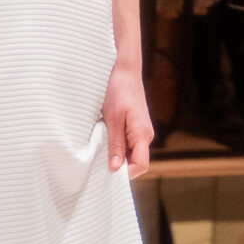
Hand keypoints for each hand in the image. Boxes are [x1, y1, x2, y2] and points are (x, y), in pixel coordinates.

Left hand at [102, 61, 154, 177]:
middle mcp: (145, 135)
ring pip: (130, 153)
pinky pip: (127, 143)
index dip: (126, 174)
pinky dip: (116, 145)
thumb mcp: (113, 119)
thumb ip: (116, 144)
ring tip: (99, 150)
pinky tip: (103, 140)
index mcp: (142, 134)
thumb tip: (116, 168)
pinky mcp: (134, 126)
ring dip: (116, 154)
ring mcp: (140, 130)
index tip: (108, 174)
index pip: (141, 165)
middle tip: (99, 164)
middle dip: (119, 166)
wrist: (123, 69)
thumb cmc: (118, 90)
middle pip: (135, 161)